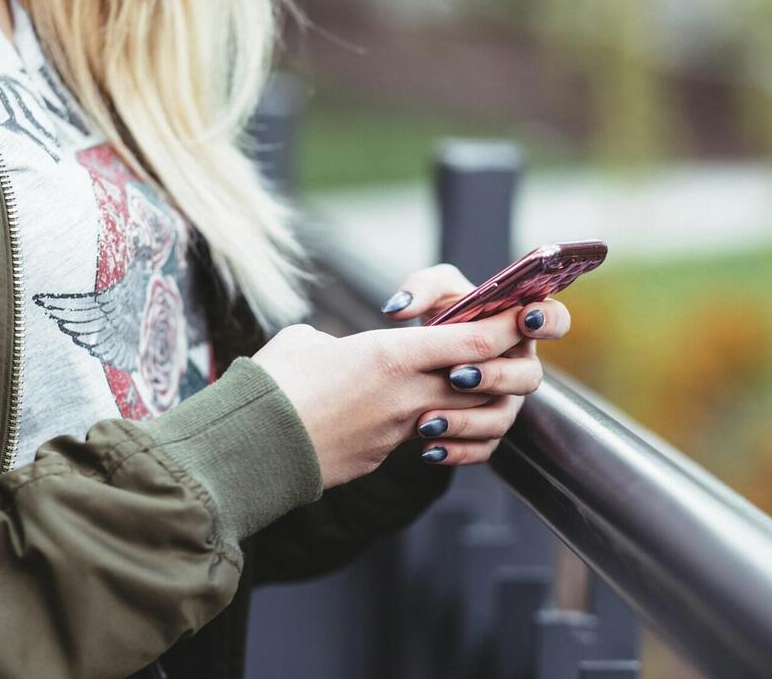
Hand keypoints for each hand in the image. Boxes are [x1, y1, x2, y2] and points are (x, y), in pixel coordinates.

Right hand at [253, 307, 535, 487]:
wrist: (250, 449)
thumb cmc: (271, 385)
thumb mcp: (306, 343)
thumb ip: (338, 342)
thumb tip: (336, 352)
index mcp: (391, 355)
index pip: (474, 340)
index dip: (504, 327)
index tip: (521, 315)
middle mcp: (406, 394)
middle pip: (482, 381)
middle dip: (499, 367)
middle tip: (498, 352)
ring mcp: (399, 431)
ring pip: (462, 415)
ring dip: (471, 403)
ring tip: (460, 388)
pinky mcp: (384, 457)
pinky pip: (427, 441)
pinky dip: (435, 430)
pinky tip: (422, 422)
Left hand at [379, 263, 571, 465]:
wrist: (419, 360)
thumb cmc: (440, 317)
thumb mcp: (432, 292)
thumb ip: (421, 288)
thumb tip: (398, 308)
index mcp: (519, 326)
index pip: (555, 321)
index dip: (548, 321)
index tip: (524, 319)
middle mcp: (519, 366)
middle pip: (529, 377)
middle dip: (495, 376)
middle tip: (456, 375)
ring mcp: (506, 402)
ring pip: (502, 418)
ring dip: (467, 420)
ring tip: (428, 420)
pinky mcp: (487, 432)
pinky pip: (482, 448)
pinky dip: (456, 451)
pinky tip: (428, 448)